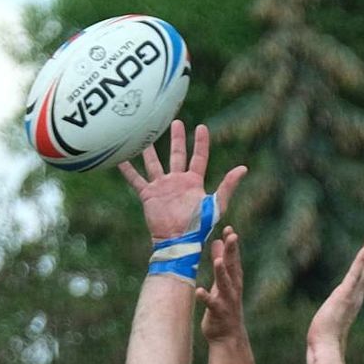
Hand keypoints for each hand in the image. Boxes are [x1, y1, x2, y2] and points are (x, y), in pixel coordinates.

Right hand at [119, 121, 244, 244]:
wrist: (177, 241)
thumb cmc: (198, 227)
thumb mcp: (216, 205)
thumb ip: (228, 186)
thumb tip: (243, 168)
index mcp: (193, 182)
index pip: (198, 157)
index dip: (201, 143)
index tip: (201, 127)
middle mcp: (177, 182)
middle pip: (177, 155)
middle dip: (177, 139)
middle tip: (176, 122)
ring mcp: (162, 187)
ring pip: (155, 163)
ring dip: (151, 150)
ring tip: (147, 134)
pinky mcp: (149, 195)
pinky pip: (136, 179)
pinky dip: (127, 170)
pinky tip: (120, 159)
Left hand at [198, 228, 246, 342]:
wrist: (228, 336)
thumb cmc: (224, 306)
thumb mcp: (223, 282)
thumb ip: (221, 262)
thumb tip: (217, 241)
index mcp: (234, 280)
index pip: (234, 258)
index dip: (232, 244)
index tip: (229, 229)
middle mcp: (233, 288)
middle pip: (233, 267)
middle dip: (232, 252)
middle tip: (232, 236)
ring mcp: (227, 300)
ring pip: (225, 284)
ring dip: (222, 273)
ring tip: (218, 260)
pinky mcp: (218, 313)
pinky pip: (211, 304)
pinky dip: (206, 297)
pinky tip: (199, 291)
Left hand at [307, 232, 363, 356]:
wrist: (325, 348)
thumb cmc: (325, 342)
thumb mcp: (329, 328)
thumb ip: (332, 327)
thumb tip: (328, 334)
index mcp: (351, 303)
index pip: (360, 280)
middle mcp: (355, 297)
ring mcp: (352, 295)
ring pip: (363, 269)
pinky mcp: (346, 293)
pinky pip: (355, 273)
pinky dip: (362, 260)